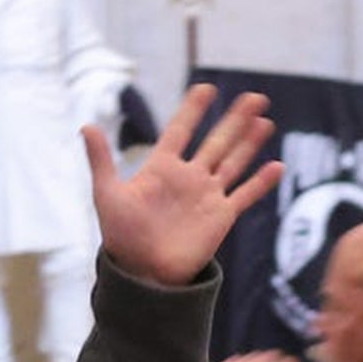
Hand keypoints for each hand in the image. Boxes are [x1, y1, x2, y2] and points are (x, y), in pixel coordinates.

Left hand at [82, 84, 284, 285]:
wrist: (142, 274)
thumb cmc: (121, 237)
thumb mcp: (108, 195)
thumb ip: (101, 160)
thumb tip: (85, 126)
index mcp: (161, 169)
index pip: (180, 131)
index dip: (192, 110)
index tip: (205, 88)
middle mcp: (188, 178)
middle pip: (216, 141)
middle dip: (234, 119)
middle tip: (254, 96)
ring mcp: (206, 196)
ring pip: (233, 162)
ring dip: (249, 142)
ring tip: (265, 119)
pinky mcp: (220, 216)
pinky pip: (245, 195)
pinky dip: (261, 183)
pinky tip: (277, 166)